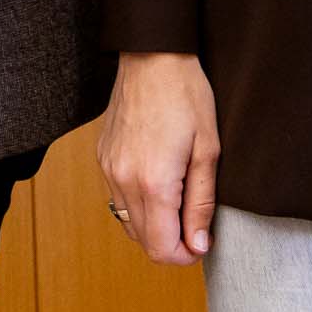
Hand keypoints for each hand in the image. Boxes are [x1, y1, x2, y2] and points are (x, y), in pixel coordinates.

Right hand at [97, 52, 220, 265]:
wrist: (152, 55)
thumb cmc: (185, 95)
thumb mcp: (208, 150)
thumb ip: (201, 203)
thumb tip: (198, 244)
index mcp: (153, 182)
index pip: (162, 249)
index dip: (185, 256)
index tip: (202, 242)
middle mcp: (124, 180)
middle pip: (143, 242)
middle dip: (172, 243)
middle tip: (196, 223)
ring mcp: (109, 169)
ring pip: (128, 223)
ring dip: (154, 225)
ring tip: (179, 201)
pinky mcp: (103, 158)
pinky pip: (118, 198)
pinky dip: (139, 204)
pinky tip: (159, 181)